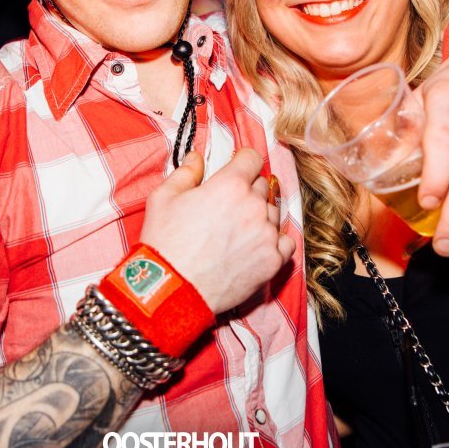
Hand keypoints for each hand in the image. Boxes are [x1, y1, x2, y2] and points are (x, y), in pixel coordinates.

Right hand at [140, 149, 293, 313]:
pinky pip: (285, 242)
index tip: (237, 169)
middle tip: (227, 208)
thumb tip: (198, 157)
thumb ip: (186, 172)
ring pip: (273, 213)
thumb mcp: (163, 198)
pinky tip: (254, 247)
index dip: (243, 162)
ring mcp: (267, 234)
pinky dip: (273, 242)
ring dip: (259, 217)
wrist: (173, 289)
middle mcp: (254, 206)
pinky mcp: (273, 260)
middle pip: (262, 186)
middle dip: (247, 191)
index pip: (253, 158)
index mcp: (230, 185)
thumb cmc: (165, 243)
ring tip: (236, 232)